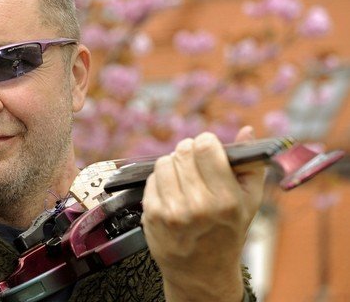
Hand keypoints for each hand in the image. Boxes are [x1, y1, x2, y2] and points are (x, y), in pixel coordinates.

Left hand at [141, 127, 263, 300]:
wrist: (201, 272)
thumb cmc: (228, 233)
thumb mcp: (248, 202)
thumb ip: (250, 165)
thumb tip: (247, 130)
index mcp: (226, 200)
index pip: (205, 146)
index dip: (206, 142)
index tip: (209, 149)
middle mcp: (198, 206)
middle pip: (183, 151)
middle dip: (189, 153)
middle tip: (195, 166)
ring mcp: (172, 212)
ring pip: (164, 162)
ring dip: (173, 166)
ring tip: (184, 181)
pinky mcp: (152, 215)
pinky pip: (151, 179)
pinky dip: (161, 181)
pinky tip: (172, 195)